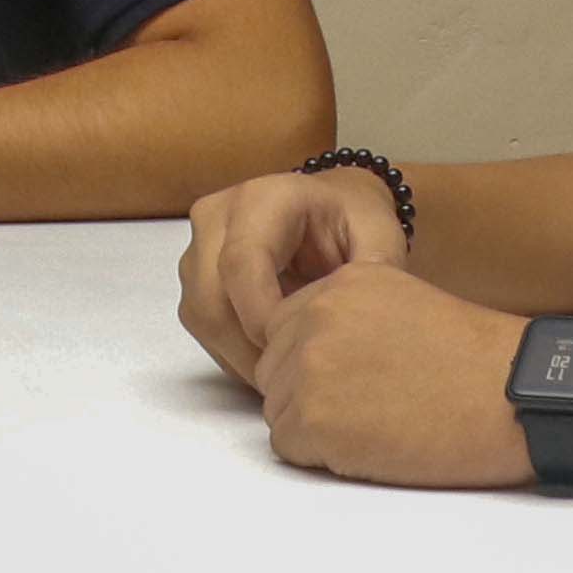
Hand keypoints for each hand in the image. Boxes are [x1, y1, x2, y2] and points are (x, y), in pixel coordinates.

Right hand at [178, 164, 406, 387]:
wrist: (326, 209)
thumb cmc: (350, 219)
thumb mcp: (377, 231)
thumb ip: (375, 265)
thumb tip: (363, 308)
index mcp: (260, 198)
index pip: (240, 263)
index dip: (263, 315)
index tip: (300, 347)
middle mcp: (216, 217)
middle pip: (211, 298)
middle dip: (250, 347)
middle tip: (295, 373)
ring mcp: (197, 248)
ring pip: (202, 318)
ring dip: (242, 356)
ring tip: (290, 369)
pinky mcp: (194, 279)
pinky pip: (203, 328)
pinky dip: (235, 353)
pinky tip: (274, 359)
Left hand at [247, 262, 535, 489]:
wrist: (519, 396)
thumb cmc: (480, 362)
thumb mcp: (407, 304)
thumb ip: (353, 318)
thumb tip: (316, 356)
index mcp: (340, 284)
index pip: (286, 331)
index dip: (319, 364)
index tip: (362, 380)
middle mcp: (314, 316)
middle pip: (274, 371)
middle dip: (312, 395)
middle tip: (373, 409)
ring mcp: (309, 367)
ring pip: (279, 411)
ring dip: (318, 428)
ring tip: (380, 426)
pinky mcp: (313, 420)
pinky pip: (288, 446)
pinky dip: (323, 457)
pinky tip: (374, 446)